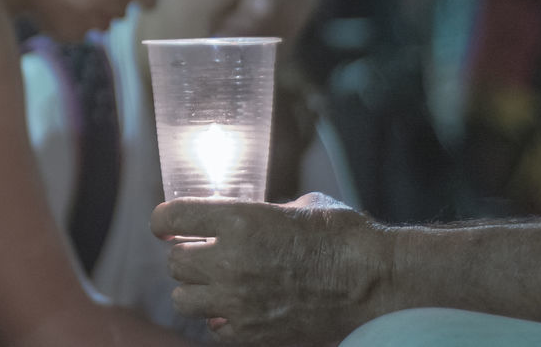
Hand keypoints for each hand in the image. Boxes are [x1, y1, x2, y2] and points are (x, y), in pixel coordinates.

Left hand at [150, 193, 392, 344]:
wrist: (376, 282)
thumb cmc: (342, 236)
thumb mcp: (296, 206)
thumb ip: (259, 213)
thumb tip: (239, 219)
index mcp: (239, 219)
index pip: (171, 218)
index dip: (164, 221)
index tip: (166, 226)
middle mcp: (231, 259)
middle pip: (175, 262)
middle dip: (187, 256)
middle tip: (203, 255)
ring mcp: (239, 300)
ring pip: (183, 299)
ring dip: (196, 290)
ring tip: (216, 285)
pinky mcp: (254, 333)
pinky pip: (212, 330)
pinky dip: (218, 321)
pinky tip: (235, 310)